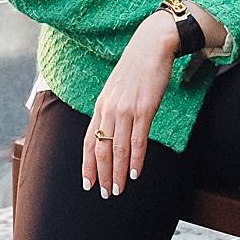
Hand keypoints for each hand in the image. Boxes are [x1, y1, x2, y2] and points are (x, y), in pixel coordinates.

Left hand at [84, 12, 180, 198]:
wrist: (152, 45)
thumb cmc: (136, 67)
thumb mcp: (116, 88)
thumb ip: (111, 109)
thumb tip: (110, 131)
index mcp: (101, 105)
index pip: (89, 140)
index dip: (87, 164)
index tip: (88, 183)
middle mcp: (109, 109)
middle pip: (101, 148)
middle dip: (102, 174)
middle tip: (105, 193)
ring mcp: (126, 109)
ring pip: (118, 148)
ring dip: (117, 172)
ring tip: (119, 189)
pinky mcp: (144, 108)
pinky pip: (138, 140)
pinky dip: (136, 159)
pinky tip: (135, 173)